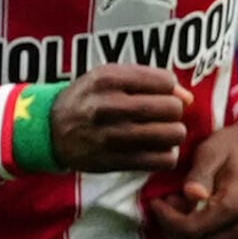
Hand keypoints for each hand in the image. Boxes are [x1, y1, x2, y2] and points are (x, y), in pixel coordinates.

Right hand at [51, 64, 190, 172]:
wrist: (50, 130)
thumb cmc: (90, 98)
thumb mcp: (110, 77)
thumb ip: (150, 79)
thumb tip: (187, 98)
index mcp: (108, 79)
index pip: (164, 81)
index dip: (168, 88)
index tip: (157, 94)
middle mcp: (108, 107)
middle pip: (171, 108)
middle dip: (174, 111)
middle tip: (163, 115)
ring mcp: (110, 136)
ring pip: (171, 135)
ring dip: (173, 134)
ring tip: (161, 132)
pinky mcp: (113, 162)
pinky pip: (162, 160)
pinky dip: (166, 155)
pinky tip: (155, 150)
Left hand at [140, 112, 237, 238]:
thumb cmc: (236, 147)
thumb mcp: (211, 151)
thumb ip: (198, 175)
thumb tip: (190, 195)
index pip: (189, 231)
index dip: (165, 219)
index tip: (157, 201)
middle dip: (172, 232)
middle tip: (170, 206)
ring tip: (182, 217)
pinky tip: (194, 227)